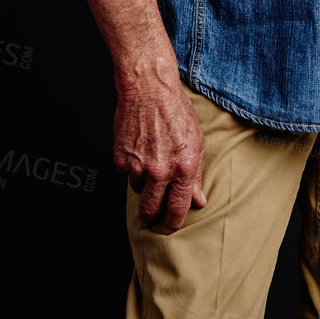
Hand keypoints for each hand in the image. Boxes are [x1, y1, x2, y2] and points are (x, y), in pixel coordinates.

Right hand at [115, 73, 207, 234]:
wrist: (149, 90)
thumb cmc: (176, 112)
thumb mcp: (197, 143)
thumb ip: (197, 176)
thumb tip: (199, 200)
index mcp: (184, 168)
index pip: (177, 209)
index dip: (172, 224)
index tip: (169, 228)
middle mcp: (160, 171)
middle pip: (152, 211)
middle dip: (152, 219)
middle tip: (153, 219)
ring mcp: (138, 166)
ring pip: (139, 191)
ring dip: (144, 186)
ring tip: (151, 163)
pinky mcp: (120, 159)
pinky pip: (126, 174)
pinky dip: (132, 168)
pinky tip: (140, 150)